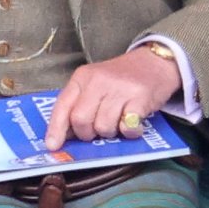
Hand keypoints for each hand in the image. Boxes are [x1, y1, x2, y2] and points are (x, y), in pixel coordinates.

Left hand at [44, 48, 182, 150]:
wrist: (155, 62)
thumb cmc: (121, 78)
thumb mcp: (94, 83)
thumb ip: (79, 104)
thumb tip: (65, 135)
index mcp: (82, 77)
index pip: (62, 106)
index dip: (56, 129)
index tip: (52, 146)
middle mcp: (98, 81)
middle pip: (80, 120)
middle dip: (86, 134)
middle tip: (96, 132)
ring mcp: (120, 88)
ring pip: (103, 126)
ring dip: (109, 133)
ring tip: (117, 122)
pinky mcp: (140, 97)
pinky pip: (127, 127)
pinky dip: (129, 132)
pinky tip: (132, 123)